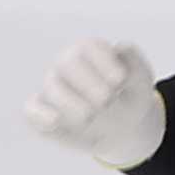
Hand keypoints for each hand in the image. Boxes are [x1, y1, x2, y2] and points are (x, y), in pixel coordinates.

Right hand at [25, 37, 165, 168]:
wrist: (125, 126)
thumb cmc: (132, 95)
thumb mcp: (142, 79)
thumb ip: (134, 61)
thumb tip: (120, 47)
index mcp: (90, 50)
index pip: (88, 47)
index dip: (103, 62)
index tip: (120, 81)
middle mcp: (67, 65)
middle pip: (67, 63)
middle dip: (88, 82)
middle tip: (108, 99)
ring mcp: (54, 89)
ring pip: (52, 87)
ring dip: (72, 102)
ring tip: (92, 115)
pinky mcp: (44, 113)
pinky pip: (31, 110)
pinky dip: (40, 114)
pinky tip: (56, 120)